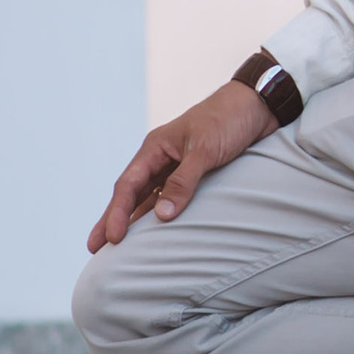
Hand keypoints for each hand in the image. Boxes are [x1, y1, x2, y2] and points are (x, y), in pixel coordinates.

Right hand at [86, 81, 276, 251]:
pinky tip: (154, 231)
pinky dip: (160, 214)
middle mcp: (160, 158)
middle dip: (112, 219)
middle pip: (130, 194)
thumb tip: (162, 216)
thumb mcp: (205, 150)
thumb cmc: (228, 120)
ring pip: (148, 198)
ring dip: (134, 220)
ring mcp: (176, 166)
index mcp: (155, 148)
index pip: (128, 185)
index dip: (116, 213)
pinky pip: (170, 197)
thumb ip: (183, 182)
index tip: (111, 238)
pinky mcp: (195, 173)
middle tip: (95, 247)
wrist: (258, 105)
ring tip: (119, 246)